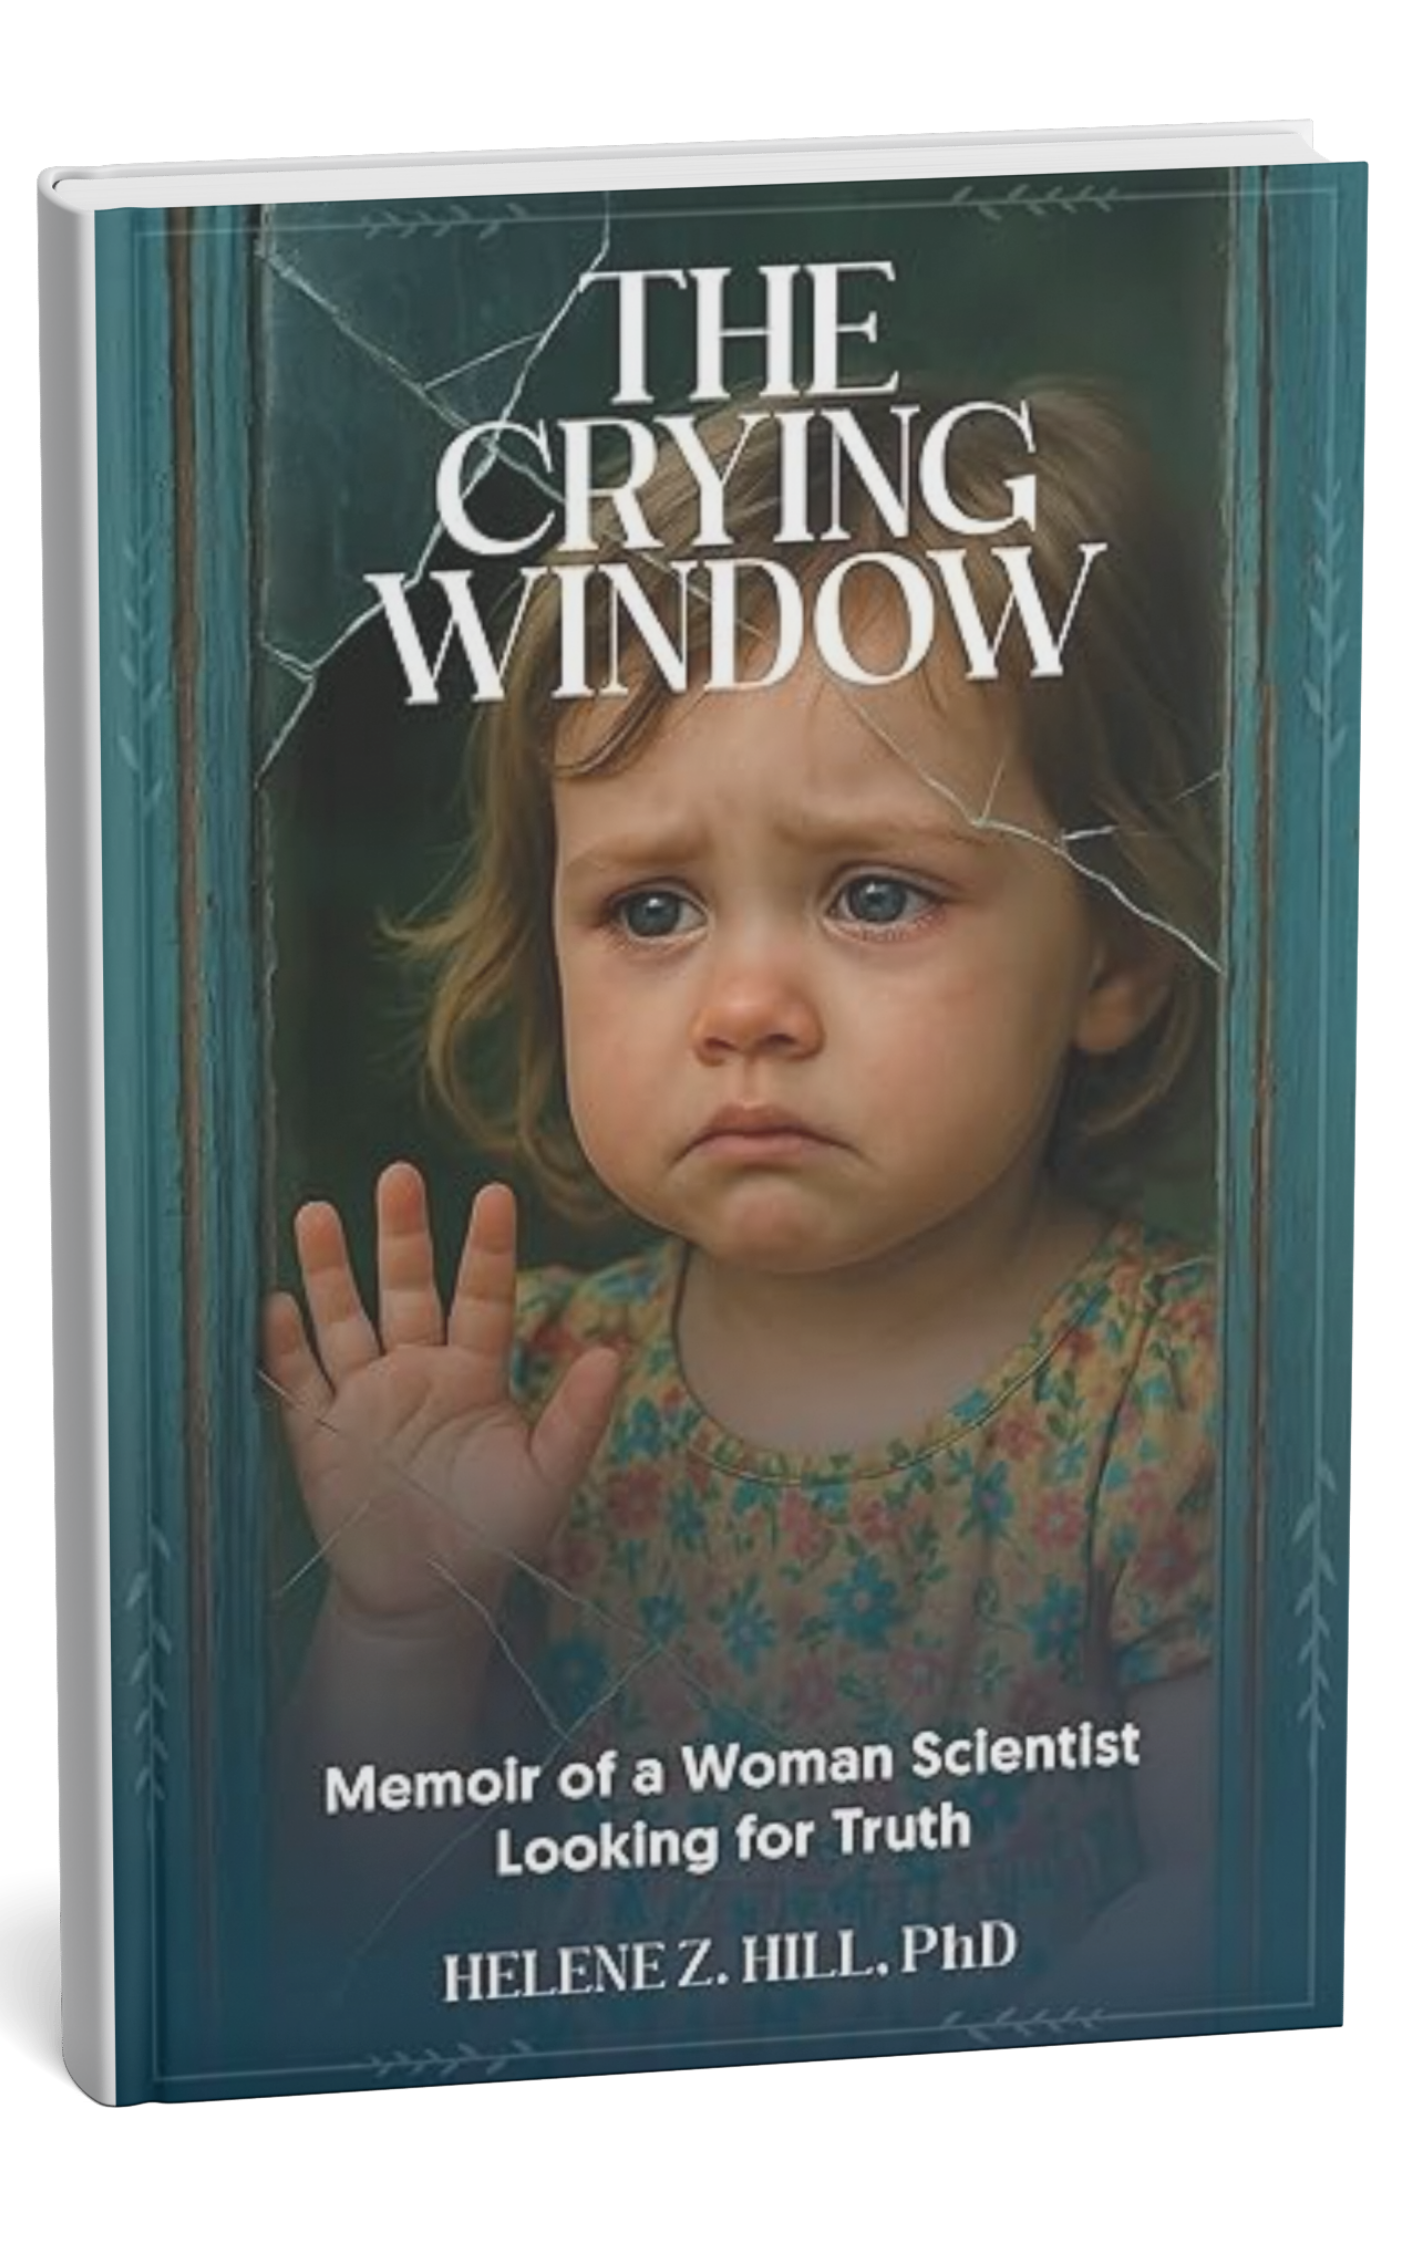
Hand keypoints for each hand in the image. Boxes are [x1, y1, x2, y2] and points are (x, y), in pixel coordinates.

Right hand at [262, 1163, 619, 1636]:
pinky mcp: (320, 1436)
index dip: (486, 1248)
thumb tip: (610, 1354)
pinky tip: (278, 1303)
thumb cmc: (493, 1534)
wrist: (428, 1598)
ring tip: (315, 1213)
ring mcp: (364, 1399)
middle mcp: (416, 1372)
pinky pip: (299, 1382)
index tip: (495, 1194)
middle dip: (399, 1234)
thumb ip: (578, 1418)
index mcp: (472, 1373)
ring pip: (343, 1321)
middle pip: (404, 1289)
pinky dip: (286, 1346)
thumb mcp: (546, 1479)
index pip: (481, 1296)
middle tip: (397, 1174)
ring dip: (328, 1271)